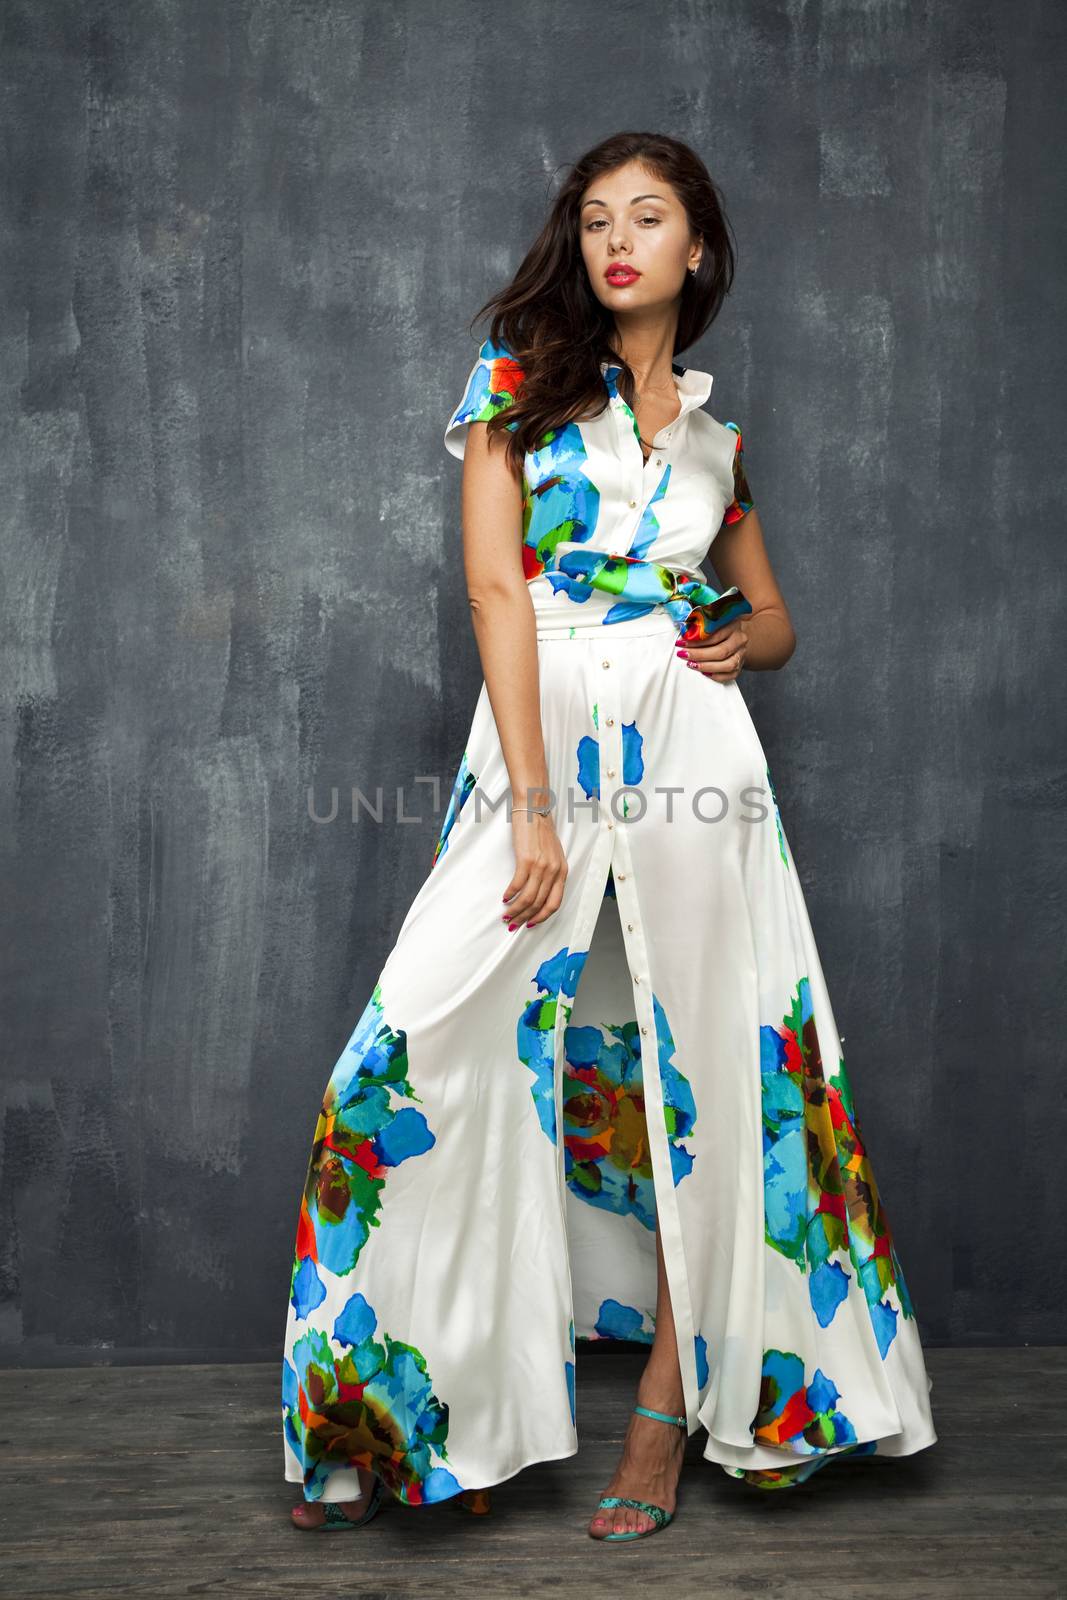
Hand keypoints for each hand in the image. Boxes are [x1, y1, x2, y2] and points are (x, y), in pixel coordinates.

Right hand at [502, 810, 568, 929]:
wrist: (534, 810)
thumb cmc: (541, 831)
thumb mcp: (553, 854)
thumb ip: (551, 872)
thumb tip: (539, 891)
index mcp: (562, 871)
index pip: (554, 903)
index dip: (542, 917)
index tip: (530, 924)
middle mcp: (554, 871)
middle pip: (539, 904)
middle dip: (525, 917)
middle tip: (513, 923)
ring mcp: (541, 866)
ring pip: (528, 898)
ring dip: (515, 909)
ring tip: (506, 914)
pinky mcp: (526, 860)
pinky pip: (517, 885)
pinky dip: (510, 894)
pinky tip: (504, 897)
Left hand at [676, 618, 748, 681]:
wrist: (732, 633)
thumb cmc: (716, 627)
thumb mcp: (710, 620)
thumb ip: (699, 624)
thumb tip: (683, 630)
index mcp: (733, 624)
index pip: (715, 635)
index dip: (696, 641)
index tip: (681, 643)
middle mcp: (740, 639)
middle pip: (721, 651)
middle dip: (699, 655)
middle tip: (683, 654)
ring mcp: (742, 653)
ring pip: (728, 665)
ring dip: (707, 666)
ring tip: (691, 664)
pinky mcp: (740, 665)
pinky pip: (731, 675)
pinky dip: (716, 676)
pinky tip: (703, 672)